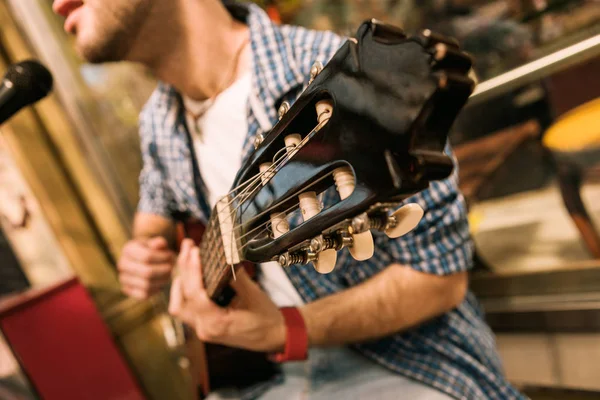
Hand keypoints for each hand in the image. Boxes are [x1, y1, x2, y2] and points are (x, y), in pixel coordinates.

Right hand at [118, 237, 175, 298]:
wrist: (140, 260)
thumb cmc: (152, 249)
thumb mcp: (155, 243)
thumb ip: (159, 243)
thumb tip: (160, 244)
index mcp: (128, 249)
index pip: (147, 256)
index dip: (163, 258)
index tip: (171, 256)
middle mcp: (122, 264)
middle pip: (147, 272)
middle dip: (163, 271)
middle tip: (172, 268)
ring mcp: (123, 278)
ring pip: (146, 285)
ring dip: (161, 281)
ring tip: (168, 275)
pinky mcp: (127, 290)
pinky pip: (143, 295)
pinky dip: (155, 290)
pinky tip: (160, 283)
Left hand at [168, 239, 284, 352]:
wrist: (273, 337)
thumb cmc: (266, 318)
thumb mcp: (253, 294)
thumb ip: (233, 276)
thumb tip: (222, 255)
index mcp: (217, 323)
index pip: (195, 295)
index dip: (193, 271)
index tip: (195, 252)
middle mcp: (204, 328)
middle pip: (182, 298)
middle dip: (183, 270)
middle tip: (188, 247)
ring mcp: (202, 328)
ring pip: (178, 305)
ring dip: (179, 281)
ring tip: (185, 259)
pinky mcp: (203, 325)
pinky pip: (186, 308)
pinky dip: (184, 290)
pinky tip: (189, 274)